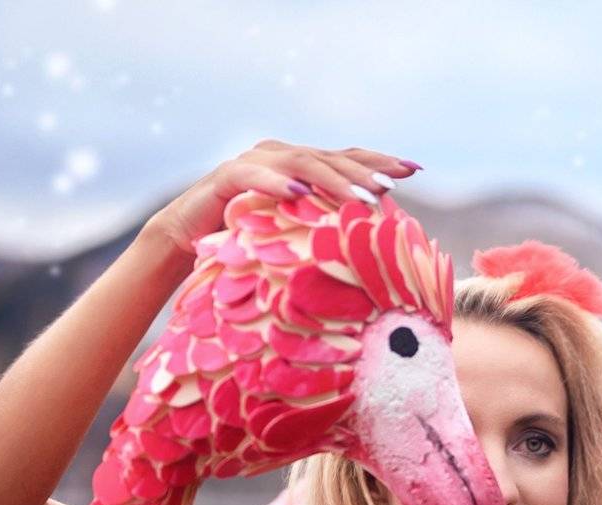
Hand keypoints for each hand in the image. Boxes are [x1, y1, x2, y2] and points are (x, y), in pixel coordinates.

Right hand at [145, 139, 420, 255]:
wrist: (186, 242)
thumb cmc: (245, 244)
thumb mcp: (294, 238)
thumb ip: (325, 231)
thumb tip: (373, 251)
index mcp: (300, 168)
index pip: (346, 159)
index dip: (379, 161)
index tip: (415, 169)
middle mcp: (279, 156)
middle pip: (330, 158)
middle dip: (364, 171)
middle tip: (393, 187)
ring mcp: (253, 162)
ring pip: (300, 163)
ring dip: (333, 180)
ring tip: (361, 198)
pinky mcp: (226, 178)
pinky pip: (253, 176)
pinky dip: (276, 183)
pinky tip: (298, 193)